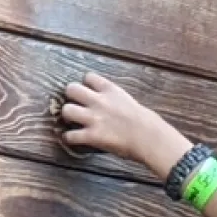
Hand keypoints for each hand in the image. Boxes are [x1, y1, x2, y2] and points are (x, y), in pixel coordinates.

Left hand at [57, 72, 192, 180]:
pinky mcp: (91, 136)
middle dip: (71, 97)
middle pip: (71, 89)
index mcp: (111, 90)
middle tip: (75, 105)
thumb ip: (116, 100)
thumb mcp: (130, 102)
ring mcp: (94, 118)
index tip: (87, 91)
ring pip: (67, 110)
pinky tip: (73, 139)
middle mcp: (99, 101)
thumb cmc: (147, 122)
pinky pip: (70, 135)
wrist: (149, 137)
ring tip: (72, 121)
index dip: (85, 84)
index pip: (89, 77)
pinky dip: (69, 138)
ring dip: (68, 116)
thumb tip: (112, 106)